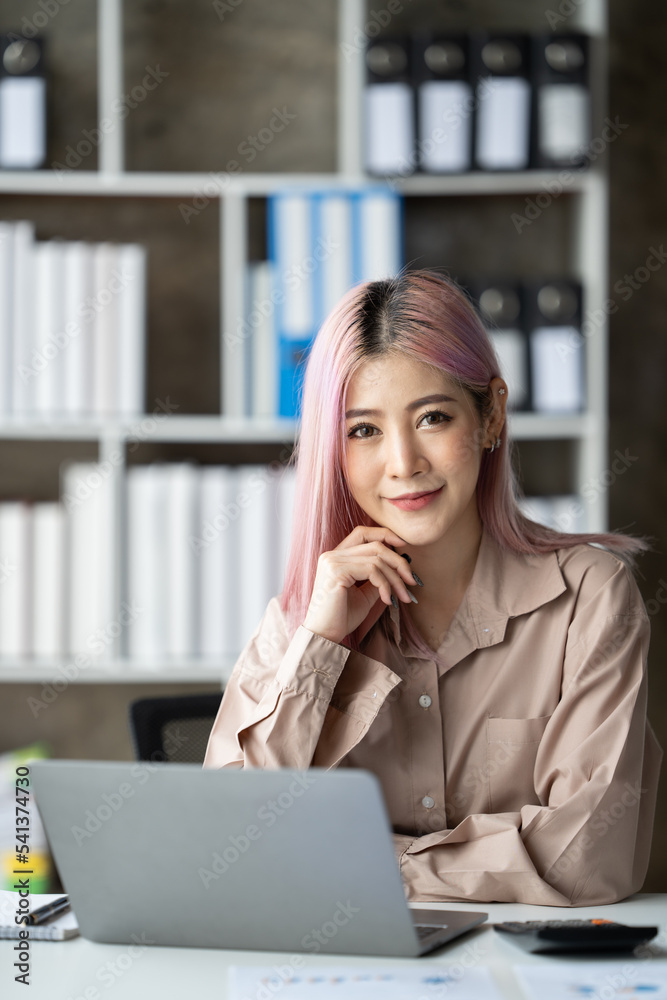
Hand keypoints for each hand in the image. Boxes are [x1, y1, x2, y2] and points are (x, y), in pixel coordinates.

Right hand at [303, 526, 418, 644]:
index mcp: (336, 557)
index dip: (385, 534)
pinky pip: (372, 570)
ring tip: (403, 597)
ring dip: (396, 579)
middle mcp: (332, 555)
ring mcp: (333, 561)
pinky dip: (385, 585)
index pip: (363, 533)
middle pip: (375, 545)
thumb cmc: (342, 617)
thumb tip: (401, 568)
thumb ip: (378, 577)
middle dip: (399, 562)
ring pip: (377, 559)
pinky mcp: (336, 571)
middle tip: (412, 581)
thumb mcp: (365, 593)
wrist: (324, 635)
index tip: (405, 546)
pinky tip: (388, 600)